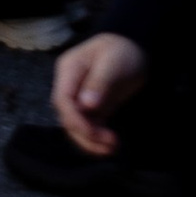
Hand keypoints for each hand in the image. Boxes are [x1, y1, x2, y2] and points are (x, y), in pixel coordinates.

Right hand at [53, 30, 146, 158]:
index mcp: (69, 70)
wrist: (133, 48)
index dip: (74, 120)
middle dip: (86, 135)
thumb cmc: (121, 51)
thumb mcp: (112, 63)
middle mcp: (70, 86)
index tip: (95, 134)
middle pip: (67, 116)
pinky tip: (111, 145)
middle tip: (111, 144)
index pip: (62, 100)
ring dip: (91, 141)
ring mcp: (80, 98)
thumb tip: (86, 105)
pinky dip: (97, 139)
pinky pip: (89, 127)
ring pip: (76, 126)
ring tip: (113, 147)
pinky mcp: (93, 108)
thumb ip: (99, 83)